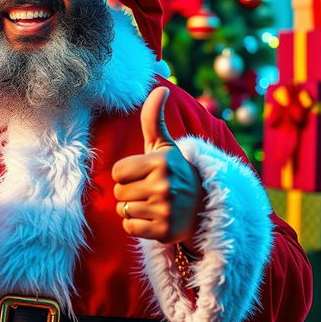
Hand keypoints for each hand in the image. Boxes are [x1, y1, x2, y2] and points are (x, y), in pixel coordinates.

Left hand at [112, 87, 204, 250]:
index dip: (126, 173)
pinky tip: (154, 219)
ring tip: (153, 204)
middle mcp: (164, 186)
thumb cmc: (174, 172)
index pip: (117, 171)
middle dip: (129, 192)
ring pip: (123, 210)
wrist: (203, 206)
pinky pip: (129, 228)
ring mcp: (165, 210)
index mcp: (160, 162)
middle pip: (118, 192)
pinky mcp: (164, 232)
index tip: (144, 174)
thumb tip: (159, 89)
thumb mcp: (164, 145)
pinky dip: (137, 226)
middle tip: (150, 190)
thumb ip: (153, 118)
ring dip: (133, 209)